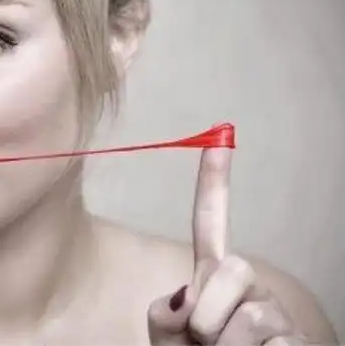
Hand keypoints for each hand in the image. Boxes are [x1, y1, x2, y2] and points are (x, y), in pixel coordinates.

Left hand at [147, 146, 305, 345]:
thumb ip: (164, 315)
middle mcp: (249, 288)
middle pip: (233, 266)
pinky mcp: (299, 343)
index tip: (220, 137)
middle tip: (204, 341)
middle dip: (209, 312)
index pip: (211, 225)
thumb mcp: (167, 338)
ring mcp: (277, 315)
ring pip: (252, 315)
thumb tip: (188, 299)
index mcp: (212, 280)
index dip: (214, 183)